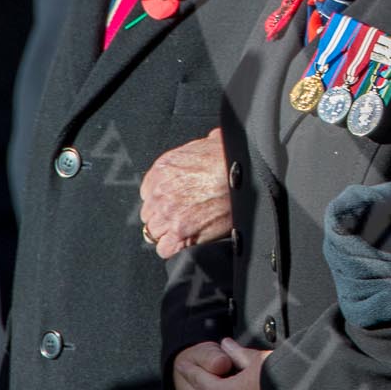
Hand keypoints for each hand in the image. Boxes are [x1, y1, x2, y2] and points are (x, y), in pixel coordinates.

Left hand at [141, 128, 232, 258]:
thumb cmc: (229, 157)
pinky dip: (175, 248)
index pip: (149, 193)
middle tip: (184, 216)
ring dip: (168, 233)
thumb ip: (201, 146)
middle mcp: (159, 192)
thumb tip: (213, 140)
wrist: (241, 173)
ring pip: (155, 233)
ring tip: (187, 231)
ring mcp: (167, 214)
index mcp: (162, 170)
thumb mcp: (209, 142)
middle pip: (150, 213)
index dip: (163, 200)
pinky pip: (165, 249)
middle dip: (164, 216)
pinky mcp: (180, 233)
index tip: (175, 202)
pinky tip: (187, 242)